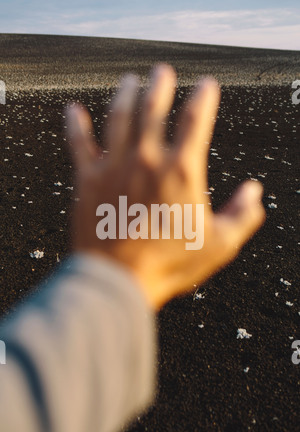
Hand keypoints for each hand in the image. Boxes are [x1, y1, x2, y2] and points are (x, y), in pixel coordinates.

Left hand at [66, 64, 264, 308]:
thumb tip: (255, 192)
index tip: (208, 84)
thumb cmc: (170, 264)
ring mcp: (115, 166)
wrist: (120, 279)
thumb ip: (242, 216)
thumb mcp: (219, 245)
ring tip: (130, 80)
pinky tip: (72, 110)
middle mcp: (147, 160)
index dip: (204, 97)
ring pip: (119, 118)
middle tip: (162, 70)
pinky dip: (75, 125)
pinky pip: (79, 144)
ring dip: (125, 95)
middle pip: (154, 109)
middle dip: (160, 85)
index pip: (196, 120)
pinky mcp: (88, 180)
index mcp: (181, 171)